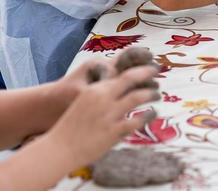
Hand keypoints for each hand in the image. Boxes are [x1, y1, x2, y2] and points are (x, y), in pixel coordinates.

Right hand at [43, 64, 159, 168]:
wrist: (59, 148)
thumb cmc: (72, 126)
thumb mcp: (85, 103)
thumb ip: (103, 95)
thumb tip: (121, 90)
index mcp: (95, 89)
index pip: (120, 73)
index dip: (137, 69)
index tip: (148, 68)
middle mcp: (102, 97)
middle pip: (131, 78)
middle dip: (147, 72)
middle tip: (158, 71)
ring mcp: (109, 114)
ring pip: (138, 97)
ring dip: (151, 94)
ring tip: (158, 95)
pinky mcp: (113, 130)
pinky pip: (138, 120)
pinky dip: (149, 115)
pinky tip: (153, 113)